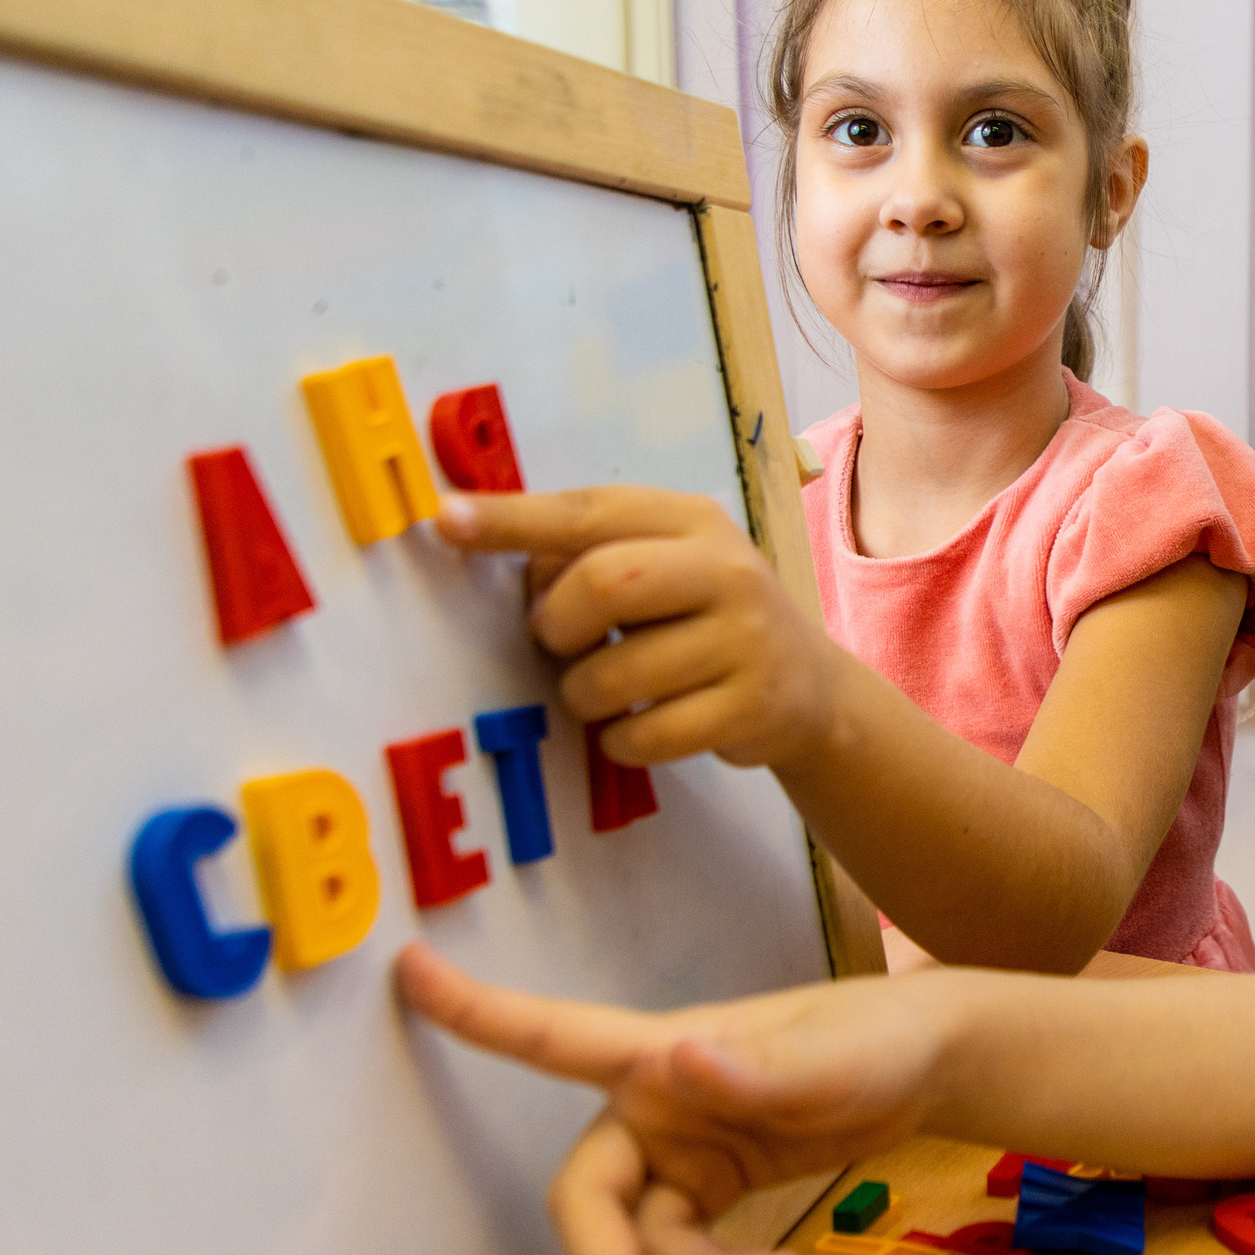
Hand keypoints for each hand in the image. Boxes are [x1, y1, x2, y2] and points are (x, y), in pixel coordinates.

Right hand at [395, 944, 949, 1254]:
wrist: (929, 1066)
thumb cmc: (875, 1035)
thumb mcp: (832, 1055)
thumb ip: (759, 1068)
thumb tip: (680, 1062)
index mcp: (660, 1052)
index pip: (552, 1036)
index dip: (477, 1013)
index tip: (406, 972)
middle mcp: (653, 1104)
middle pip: (584, 1196)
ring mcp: (680, 1153)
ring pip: (637, 1240)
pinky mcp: (713, 1190)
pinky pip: (686, 1252)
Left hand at [436, 486, 839, 768]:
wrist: (808, 687)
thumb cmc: (704, 619)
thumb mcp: (663, 565)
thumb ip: (588, 553)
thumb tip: (494, 553)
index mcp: (690, 520)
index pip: (589, 512)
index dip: (513, 519)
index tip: (445, 520)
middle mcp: (727, 569)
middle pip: (604, 583)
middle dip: (558, 624)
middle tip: (560, 643)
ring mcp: (746, 640)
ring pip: (616, 674)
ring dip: (584, 695)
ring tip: (602, 692)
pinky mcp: (751, 708)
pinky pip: (647, 735)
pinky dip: (620, 742)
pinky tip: (636, 728)